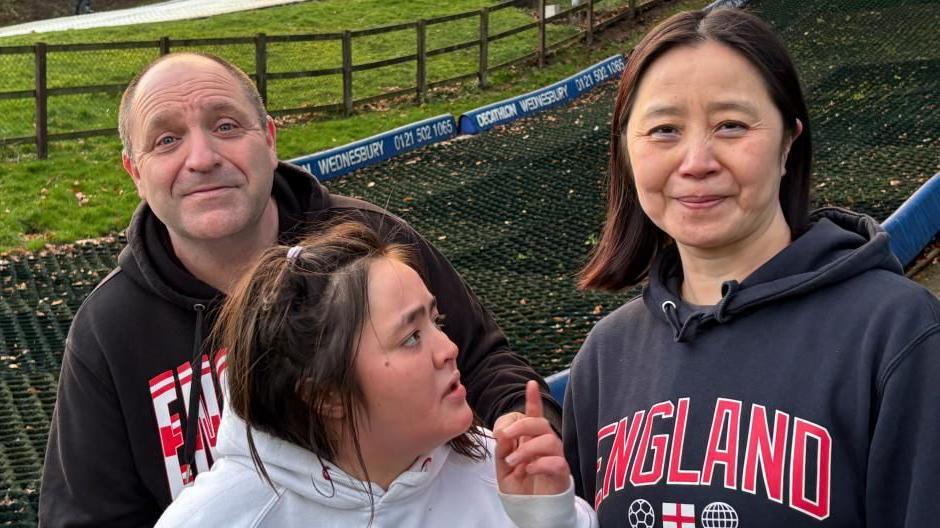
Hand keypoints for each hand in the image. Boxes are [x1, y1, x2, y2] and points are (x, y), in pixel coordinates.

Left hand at [494, 380, 569, 495]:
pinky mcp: (561, 473)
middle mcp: (545, 444)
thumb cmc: (519, 486)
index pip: (533, 415)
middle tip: (504, 436)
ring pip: (549, 440)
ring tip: (513, 462)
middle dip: (521, 425)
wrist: (530, 510)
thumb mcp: (504, 466)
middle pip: (540, 423)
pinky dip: (539, 464)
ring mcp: (555, 457)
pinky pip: (557, 461)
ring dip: (527, 449)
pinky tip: (529, 470)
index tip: (530, 384)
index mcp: (531, 439)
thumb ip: (503, 449)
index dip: (533, 399)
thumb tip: (503, 433)